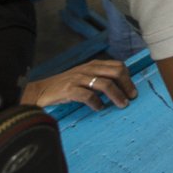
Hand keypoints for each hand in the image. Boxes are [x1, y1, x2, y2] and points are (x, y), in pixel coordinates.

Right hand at [21, 59, 136, 110]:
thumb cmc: (65, 86)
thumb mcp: (84, 77)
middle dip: (127, 85)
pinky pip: (88, 96)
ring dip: (117, 95)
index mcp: (93, 65)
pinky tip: (99, 108)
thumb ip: (99, 77)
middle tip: (131, 97)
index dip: (128, 77)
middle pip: (116, 72)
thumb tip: (121, 86)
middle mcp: (87, 69)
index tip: (132, 90)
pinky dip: (97, 103)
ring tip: (122, 105)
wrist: (40, 91)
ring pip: (105, 84)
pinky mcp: (69, 90)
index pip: (118, 65)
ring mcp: (78, 79)